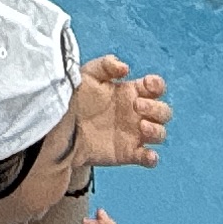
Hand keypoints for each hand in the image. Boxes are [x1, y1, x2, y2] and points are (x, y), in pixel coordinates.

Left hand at [70, 54, 169, 169]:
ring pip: (160, 134)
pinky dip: (152, 158)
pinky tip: (145, 154)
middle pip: (163, 111)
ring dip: (157, 130)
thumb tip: (125, 68)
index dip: (157, 84)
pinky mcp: (128, 153)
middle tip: (136, 105)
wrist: (59, 128)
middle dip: (156, 108)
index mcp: (130, 92)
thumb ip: (105, 65)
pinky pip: (149, 158)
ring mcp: (134, 134)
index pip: (156, 87)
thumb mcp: (87, 75)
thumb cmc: (74, 98)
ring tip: (141, 126)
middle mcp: (136, 113)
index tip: (147, 84)